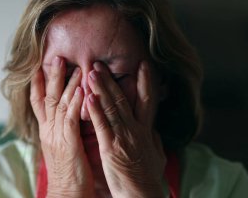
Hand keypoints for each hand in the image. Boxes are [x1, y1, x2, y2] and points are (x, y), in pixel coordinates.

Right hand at [30, 56, 93, 196]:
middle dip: (51, 77)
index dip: (40, 85)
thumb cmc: (68, 172)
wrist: (66, 193)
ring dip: (67, 84)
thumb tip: (67, 119)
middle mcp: (49, 131)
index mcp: (47, 132)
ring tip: (73, 66)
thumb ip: (62, 131)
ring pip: (60, 104)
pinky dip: (75, 102)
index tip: (40, 67)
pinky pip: (71, 118)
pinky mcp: (68, 143)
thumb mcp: (61, 147)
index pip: (40, 103)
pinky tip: (82, 89)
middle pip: (48, 98)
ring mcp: (57, 136)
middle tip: (56, 58)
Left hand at [87, 61, 165, 197]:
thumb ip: (155, 140)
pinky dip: (96, 110)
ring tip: (91, 72)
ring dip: (101, 89)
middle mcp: (136, 130)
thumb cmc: (150, 178)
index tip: (143, 65)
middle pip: (124, 99)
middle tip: (101, 64)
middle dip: (112, 80)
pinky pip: (102, 125)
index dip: (146, 82)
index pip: (148, 100)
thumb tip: (155, 130)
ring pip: (112, 108)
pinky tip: (89, 97)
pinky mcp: (111, 148)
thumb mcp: (158, 156)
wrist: (143, 194)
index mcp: (147, 130)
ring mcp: (124, 137)